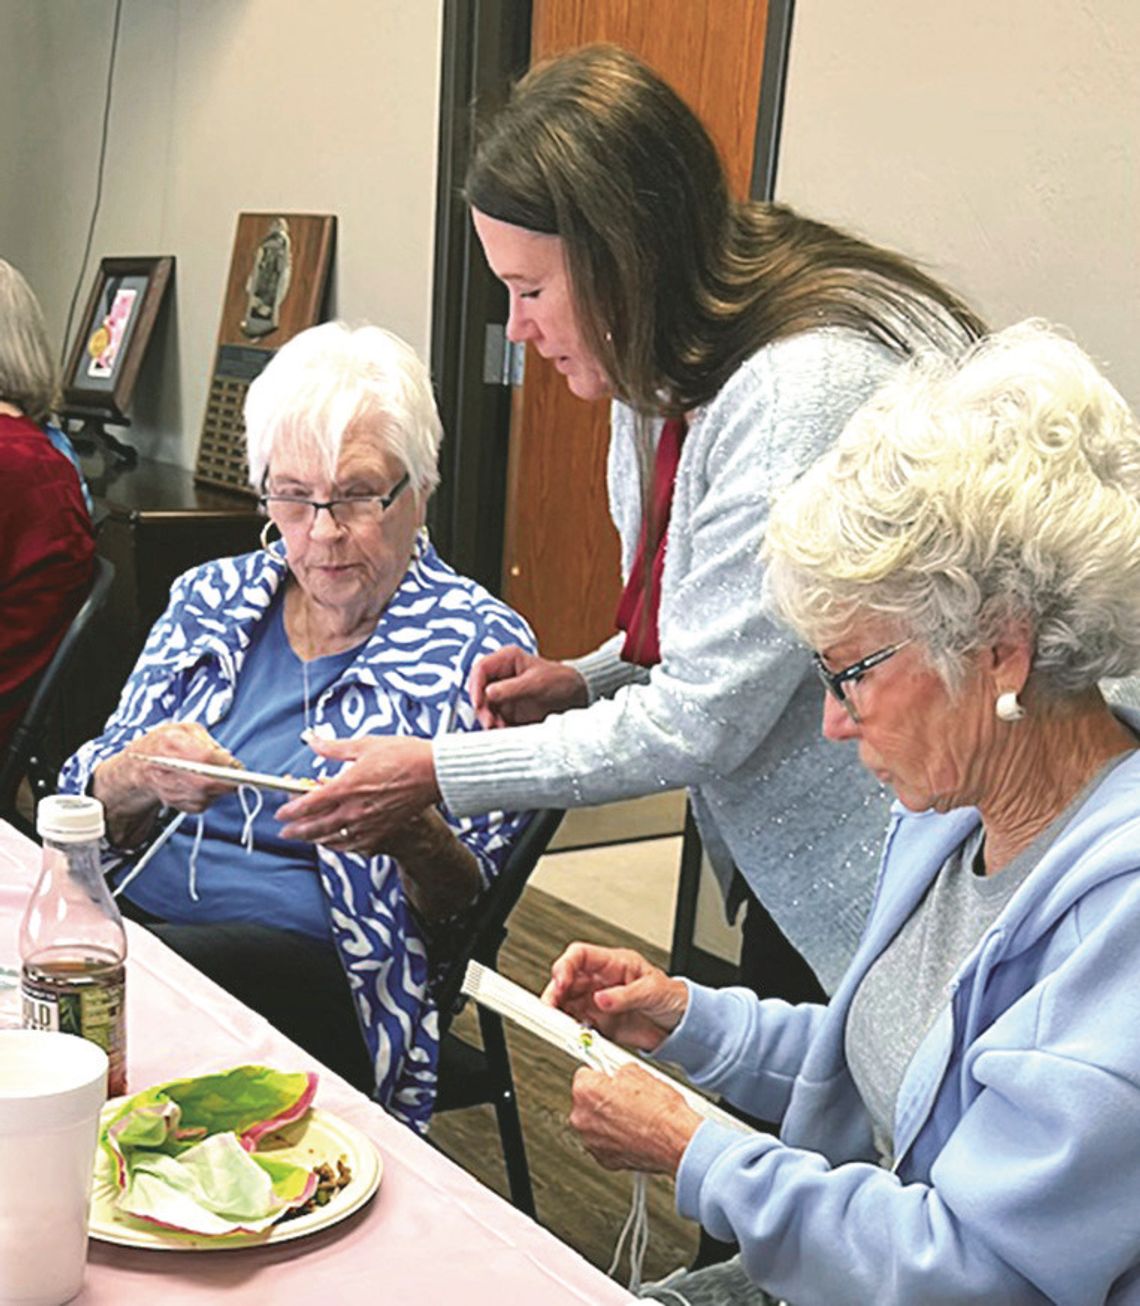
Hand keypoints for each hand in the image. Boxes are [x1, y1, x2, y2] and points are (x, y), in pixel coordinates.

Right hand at [103, 722, 239, 815]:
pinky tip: (207, 785)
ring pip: (209, 795)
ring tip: (221, 776)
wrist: (140, 766)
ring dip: (220, 787)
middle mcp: (170, 770)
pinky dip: (211, 795)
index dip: (223, 760)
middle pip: (208, 783)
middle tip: (237, 772)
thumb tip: (225, 755)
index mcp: (172, 745)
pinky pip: (204, 804)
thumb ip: (206, 739)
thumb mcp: (184, 728)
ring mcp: (173, 790)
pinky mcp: (178, 804)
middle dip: (228, 779)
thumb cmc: (164, 744)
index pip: (205, 757)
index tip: (233, 761)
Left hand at [275, 735, 438, 853]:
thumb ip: (335, 748)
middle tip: (285, 832)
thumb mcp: (365, 744)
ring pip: (333, 838)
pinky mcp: (382, 831)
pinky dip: (340, 845)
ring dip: (315, 840)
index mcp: (346, 786)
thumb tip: (314, 743)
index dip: (290, 810)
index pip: (308, 804)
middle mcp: (354, 809)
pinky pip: (354, 844)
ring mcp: (368, 823)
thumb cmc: (405, 756)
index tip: (281, 813)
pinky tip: (336, 843)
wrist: (434, 773)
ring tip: (306, 839)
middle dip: (296, 831)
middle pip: (316, 826)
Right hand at [469, 647, 587, 727]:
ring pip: (485, 708)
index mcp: (507, 660)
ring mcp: (503, 694)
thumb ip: (512, 689)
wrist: (578, 696)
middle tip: (490, 723)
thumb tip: (487, 693)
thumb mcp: (537, 684)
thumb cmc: (560, 681)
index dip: (475, 686)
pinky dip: (497, 727)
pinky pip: (495, 719)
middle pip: (479, 691)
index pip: (481, 669)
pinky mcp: (507, 710)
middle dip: (482, 708)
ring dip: (489, 720)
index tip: (478, 703)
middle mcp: (501, 676)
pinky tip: (505, 733)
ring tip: (500, 730)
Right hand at [543, 943, 687, 1052]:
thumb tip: (600, 998)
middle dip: (555, 992)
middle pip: (567, 980)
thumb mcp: (651, 992)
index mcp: (614, 964)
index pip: (580, 956)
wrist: (682, 1025)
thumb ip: (624, 996)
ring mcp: (599, 1002)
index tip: (561, 982)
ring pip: (567, 1002)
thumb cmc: (672, 996)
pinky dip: (571, 1028)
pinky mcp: (600, 1022)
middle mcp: (602, 981)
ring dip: (559, 1012)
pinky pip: (577, 1023)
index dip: (566, 966)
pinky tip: (572, 1033)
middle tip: (551, 1007)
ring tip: (558, 1023)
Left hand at [569, 1063, 700, 1173]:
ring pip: (596, 1125)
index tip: (607, 1078)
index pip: (584, 1075)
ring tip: (634, 1117)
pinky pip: (606, 1144)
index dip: (601, 1076)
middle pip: (586, 1102)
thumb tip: (619, 1075)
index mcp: (585, 1091)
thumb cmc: (659, 1110)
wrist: (676, 1141)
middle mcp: (581, 1118)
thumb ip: (618, 1072)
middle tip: (625, 1098)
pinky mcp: (605, 1160)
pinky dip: (616, 1140)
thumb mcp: (637, 1072)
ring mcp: (592, 1142)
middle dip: (603, 1099)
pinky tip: (635, 1133)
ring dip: (609, 1121)